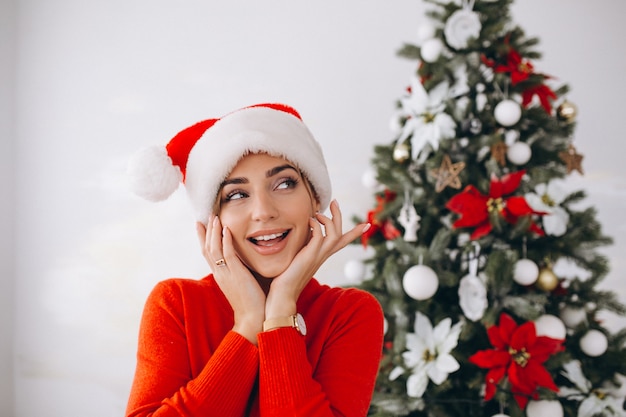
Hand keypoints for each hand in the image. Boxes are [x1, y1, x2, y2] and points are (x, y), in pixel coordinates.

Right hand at [196, 216, 265, 343]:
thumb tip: (247, 259)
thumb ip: (241, 270)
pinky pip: (227, 254)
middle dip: (206, 231)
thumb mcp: (243, 282)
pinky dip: (225, 241)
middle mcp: (220, 273)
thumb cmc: (252, 302)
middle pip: (207, 248)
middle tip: (205, 216)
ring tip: (215, 217)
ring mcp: (226, 274)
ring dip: (214, 231)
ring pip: (214, 249)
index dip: (204, 238)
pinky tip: (227, 229)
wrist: (253, 319)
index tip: (201, 224)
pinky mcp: (236, 275)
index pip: (208, 253)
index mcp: (221, 275)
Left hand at [264, 199, 369, 318]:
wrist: (283, 294)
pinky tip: (308, 220)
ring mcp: (318, 256)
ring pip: (334, 234)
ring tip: (318, 211)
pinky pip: (319, 235)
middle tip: (334, 202)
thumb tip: (300, 235)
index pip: (341, 242)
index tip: (366, 224)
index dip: (354, 233)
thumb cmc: (286, 278)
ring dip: (329, 219)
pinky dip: (316, 225)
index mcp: (322, 256)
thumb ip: (302, 248)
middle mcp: (323, 256)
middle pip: (340, 234)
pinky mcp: (310, 255)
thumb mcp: (297, 259)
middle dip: (339, 216)